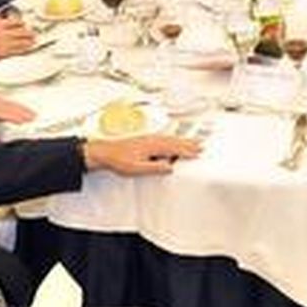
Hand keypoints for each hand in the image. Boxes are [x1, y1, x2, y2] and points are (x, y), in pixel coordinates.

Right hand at [0, 13, 36, 65]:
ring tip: (34, 40)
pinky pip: (17, 50)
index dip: (23, 23)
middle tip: (34, 33)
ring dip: (30, 40)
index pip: (16, 21)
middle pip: (22, 30)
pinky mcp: (2, 52)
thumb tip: (7, 16)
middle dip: (29, 32)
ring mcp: (2, 42)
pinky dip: (25, 48)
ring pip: (22, 40)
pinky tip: (28, 47)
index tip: (26, 24)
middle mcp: (1, 32)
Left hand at [0, 86, 35, 137]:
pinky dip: (18, 106)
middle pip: (9, 107)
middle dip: (23, 113)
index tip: (25, 121)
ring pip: (10, 104)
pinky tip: (24, 109)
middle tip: (35, 119)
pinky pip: (9, 102)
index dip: (14, 116)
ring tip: (33, 115)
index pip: (2, 112)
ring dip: (22, 109)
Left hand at [84, 134, 201, 174]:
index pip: (174, 148)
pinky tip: (173, 141)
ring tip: (193, 142)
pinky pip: (164, 137)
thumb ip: (154, 167)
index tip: (198, 152)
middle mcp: (152, 140)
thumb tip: (170, 166)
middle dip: (189, 143)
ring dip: (182, 140)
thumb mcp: (137, 168)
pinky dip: (173, 139)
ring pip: (170, 138)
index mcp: (152, 146)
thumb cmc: (118, 160)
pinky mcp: (145, 139)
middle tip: (201, 146)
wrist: (104, 152)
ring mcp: (149, 138)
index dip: (187, 151)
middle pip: (175, 141)